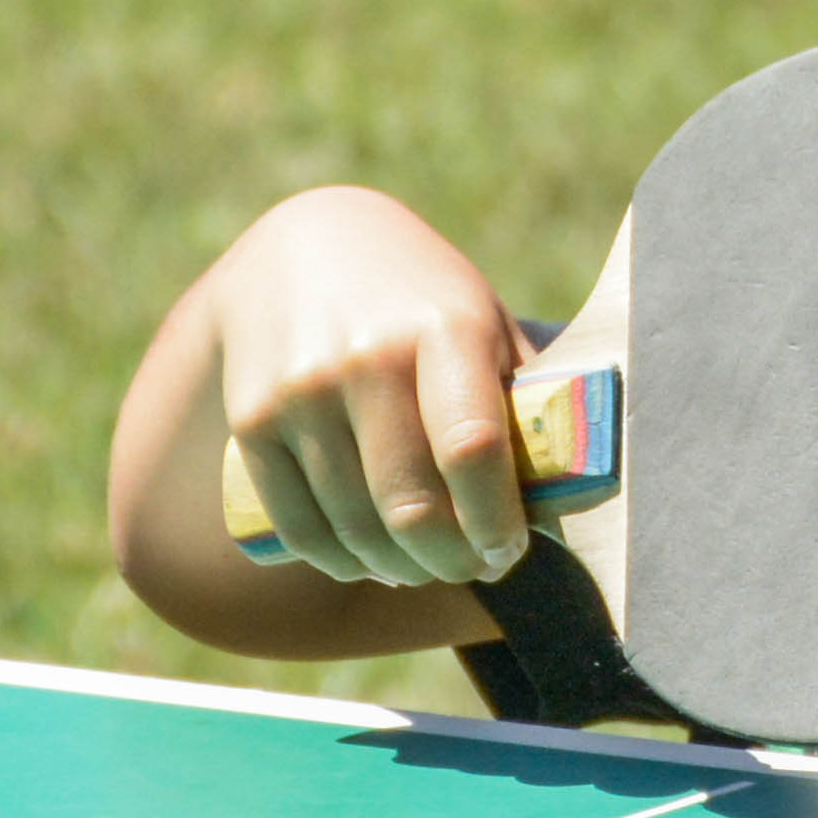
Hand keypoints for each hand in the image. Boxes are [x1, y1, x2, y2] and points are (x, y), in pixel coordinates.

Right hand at [210, 189, 537, 590]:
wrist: (302, 249)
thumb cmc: (419, 301)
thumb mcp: (480, 320)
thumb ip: (520, 400)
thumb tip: (565, 495)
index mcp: (443, 328)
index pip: (472, 449)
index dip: (495, 521)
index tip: (509, 548)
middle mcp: (366, 359)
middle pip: (411, 508)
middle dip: (452, 560)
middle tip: (472, 566)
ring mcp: (301, 392)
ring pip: (357, 530)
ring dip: (399, 568)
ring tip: (424, 564)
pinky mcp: (252, 422)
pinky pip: (300, 530)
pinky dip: (342, 562)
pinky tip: (370, 559)